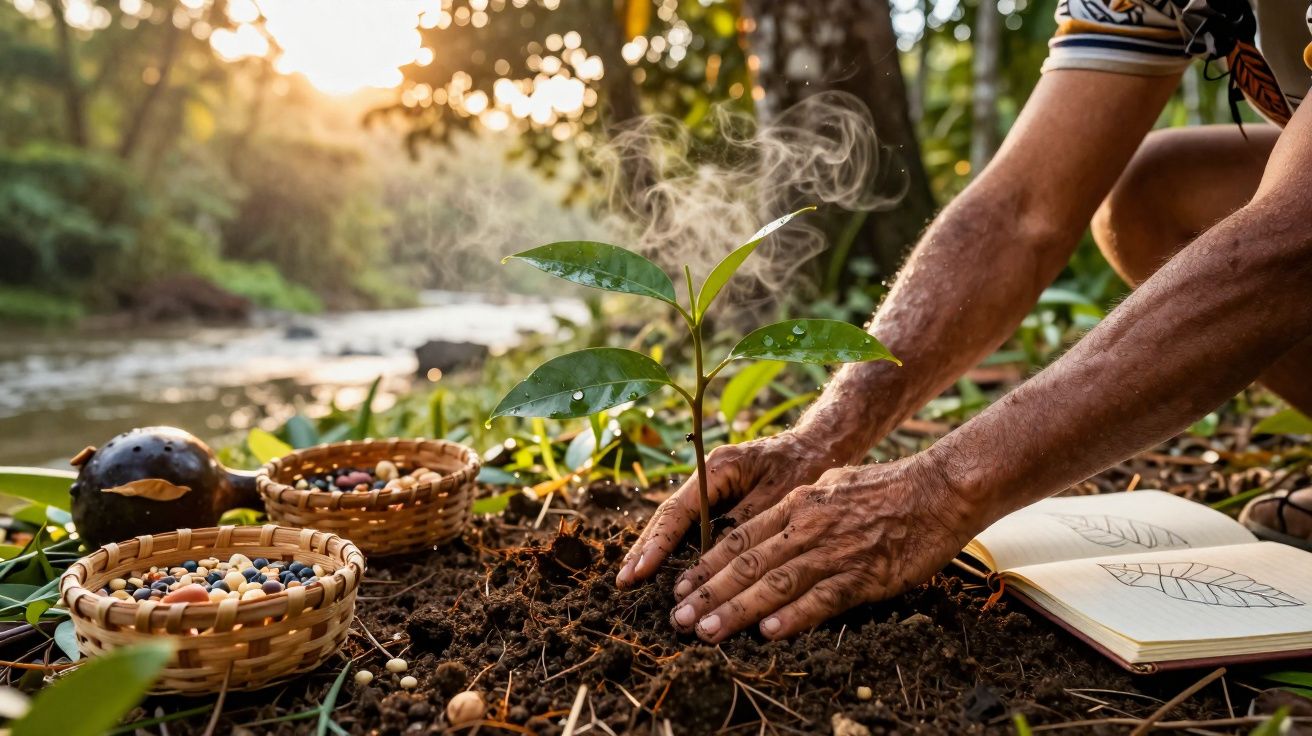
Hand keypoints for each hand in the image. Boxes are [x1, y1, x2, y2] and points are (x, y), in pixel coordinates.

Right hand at [615, 430, 837, 588]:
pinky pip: (692, 524)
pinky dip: (676, 546)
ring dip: (654, 549)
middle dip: (645, 548)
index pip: (679, 510)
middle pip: (668, 515)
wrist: (824, 442)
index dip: (658, 544)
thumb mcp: (779, 495)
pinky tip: (661, 568)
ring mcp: (712, 486)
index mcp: (718, 468)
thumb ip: (745, 522)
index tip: (641, 572)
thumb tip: (713, 556)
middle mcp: (709, 476)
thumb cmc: (807, 465)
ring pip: (676, 520)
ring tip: (631, 579)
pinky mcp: (722, 497)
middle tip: (623, 582)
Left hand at [667, 456, 980, 642]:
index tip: (678, 588)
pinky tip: (768, 632)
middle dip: (707, 594)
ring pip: (774, 583)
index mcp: (796, 505)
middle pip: (746, 564)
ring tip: (707, 632)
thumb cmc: (887, 489)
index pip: (738, 538)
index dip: (705, 566)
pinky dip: (793, 616)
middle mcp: (806, 526)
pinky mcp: (863, 574)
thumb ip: (800, 510)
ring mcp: (833, 551)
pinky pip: (822, 598)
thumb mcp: (831, 486)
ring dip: (736, 610)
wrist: (938, 489)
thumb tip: (774, 527)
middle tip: (677, 619)